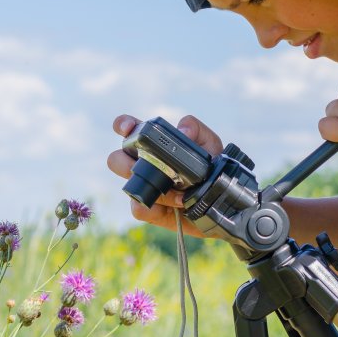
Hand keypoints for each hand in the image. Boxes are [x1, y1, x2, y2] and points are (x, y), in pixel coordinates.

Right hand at [107, 114, 223, 236]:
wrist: (222, 202)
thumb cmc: (213, 168)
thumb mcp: (210, 145)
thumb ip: (197, 130)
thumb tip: (182, 130)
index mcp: (154, 143)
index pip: (129, 129)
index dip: (123, 126)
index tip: (127, 130)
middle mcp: (144, 164)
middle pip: (116, 159)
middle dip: (125, 163)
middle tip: (148, 167)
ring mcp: (145, 188)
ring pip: (127, 186)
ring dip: (150, 188)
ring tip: (177, 193)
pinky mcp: (150, 211)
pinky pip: (138, 209)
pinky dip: (155, 208)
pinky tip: (174, 207)